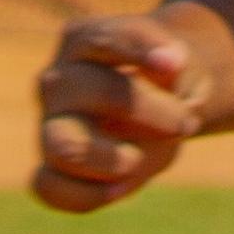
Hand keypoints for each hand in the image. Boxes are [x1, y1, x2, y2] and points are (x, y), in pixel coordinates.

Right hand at [31, 7, 227, 212]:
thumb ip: (174, 63)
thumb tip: (171, 64)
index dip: (139, 49)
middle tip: (185, 123)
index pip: (106, 39)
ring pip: (61, 145)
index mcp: (83, 40)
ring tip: (138, 158)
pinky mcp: (50, 166)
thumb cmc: (164, 80)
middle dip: (144, 110)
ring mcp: (49, 125)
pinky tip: (120, 187)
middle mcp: (58, 80)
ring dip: (110, 159)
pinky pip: (49, 187)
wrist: (156, 108)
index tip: (175, 62)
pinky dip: (87, 194)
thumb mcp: (179, 64)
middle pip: (90, 92)